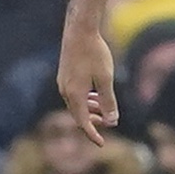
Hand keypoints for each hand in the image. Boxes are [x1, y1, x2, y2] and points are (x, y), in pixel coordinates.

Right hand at [56, 18, 117, 145]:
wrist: (79, 30)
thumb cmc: (94, 52)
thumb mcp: (106, 79)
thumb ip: (108, 101)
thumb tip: (112, 121)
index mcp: (75, 95)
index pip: (83, 122)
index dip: (93, 134)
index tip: (102, 144)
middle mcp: (65, 91)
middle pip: (78, 115)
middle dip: (91, 123)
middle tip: (106, 126)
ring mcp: (62, 82)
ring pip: (75, 104)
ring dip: (89, 110)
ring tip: (102, 111)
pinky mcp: (64, 75)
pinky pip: (73, 94)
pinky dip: (84, 99)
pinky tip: (94, 95)